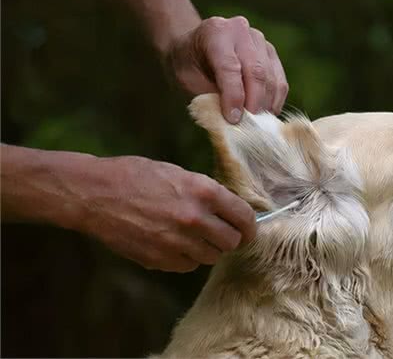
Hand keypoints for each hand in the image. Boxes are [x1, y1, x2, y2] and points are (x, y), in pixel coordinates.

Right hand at [78, 156, 255, 271]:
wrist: (94, 194)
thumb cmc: (135, 176)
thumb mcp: (178, 173)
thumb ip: (206, 193)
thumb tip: (228, 210)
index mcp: (204, 192)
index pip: (245, 217)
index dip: (250, 225)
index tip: (247, 229)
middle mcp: (195, 219)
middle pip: (232, 242)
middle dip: (230, 239)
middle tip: (220, 234)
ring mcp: (178, 242)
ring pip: (211, 257)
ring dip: (207, 250)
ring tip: (193, 237)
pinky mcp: (160, 259)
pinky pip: (188, 267)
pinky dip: (186, 259)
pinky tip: (174, 245)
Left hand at [164, 16, 288, 122]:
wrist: (194, 47)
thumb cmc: (188, 66)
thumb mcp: (188, 81)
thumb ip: (209, 97)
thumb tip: (233, 122)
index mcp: (215, 32)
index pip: (230, 67)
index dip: (233, 96)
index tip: (233, 120)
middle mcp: (240, 30)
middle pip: (256, 71)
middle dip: (254, 102)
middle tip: (250, 126)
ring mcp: (260, 40)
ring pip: (271, 77)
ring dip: (266, 104)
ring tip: (257, 124)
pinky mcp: (271, 53)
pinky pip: (280, 81)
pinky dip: (275, 101)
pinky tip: (266, 114)